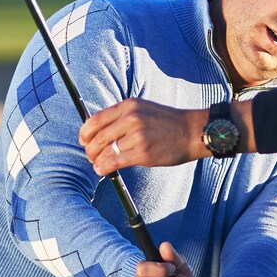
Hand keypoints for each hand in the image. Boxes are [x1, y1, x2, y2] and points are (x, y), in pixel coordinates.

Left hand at [81, 99, 207, 173]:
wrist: (192, 131)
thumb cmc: (167, 123)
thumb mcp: (143, 109)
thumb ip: (122, 117)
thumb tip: (99, 131)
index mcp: (129, 106)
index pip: (96, 119)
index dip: (85, 133)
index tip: (83, 140)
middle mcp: (131, 118)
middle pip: (98, 137)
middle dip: (90, 149)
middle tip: (90, 155)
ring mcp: (138, 136)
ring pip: (106, 151)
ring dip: (97, 160)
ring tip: (97, 164)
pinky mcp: (144, 153)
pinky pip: (115, 162)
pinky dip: (105, 167)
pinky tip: (102, 170)